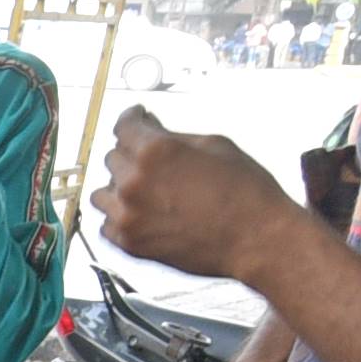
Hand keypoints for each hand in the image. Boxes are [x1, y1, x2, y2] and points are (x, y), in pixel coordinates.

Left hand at [91, 108, 292, 282]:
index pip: (123, 126)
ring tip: (144, 190)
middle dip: (132, 154)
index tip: (136, 118)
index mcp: (154, 151)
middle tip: (152, 160)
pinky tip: (139, 213)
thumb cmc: (246, 192)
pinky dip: (119, 217)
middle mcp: (134, 182)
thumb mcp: (215, 145)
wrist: (257, 239)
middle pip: (113, 158)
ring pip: (103, 193)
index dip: (132, 119)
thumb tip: (153, 129)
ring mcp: (128, 216)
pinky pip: (107, 224)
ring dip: (119, 188)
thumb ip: (174, 137)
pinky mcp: (130, 243)